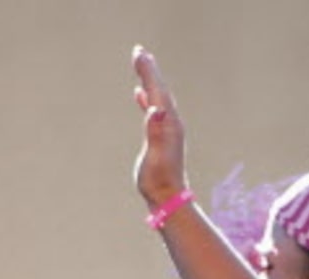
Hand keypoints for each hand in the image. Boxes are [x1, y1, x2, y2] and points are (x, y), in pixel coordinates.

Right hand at [132, 46, 188, 209]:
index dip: (148, 72)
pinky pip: (153, 110)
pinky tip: (139, 94)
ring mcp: (166, 129)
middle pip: (158, 89)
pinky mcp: (160, 136)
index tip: (139, 53)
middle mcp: (169, 122)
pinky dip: (146, 99)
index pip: (156, 91)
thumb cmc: (158, 180)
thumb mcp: (155, 156)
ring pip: (156, 97)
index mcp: (167, 123)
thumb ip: (155, 131)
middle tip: (139, 51)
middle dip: (149, 70)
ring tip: (141, 65)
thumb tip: (157, 109)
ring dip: (148, 80)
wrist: (167, 198)